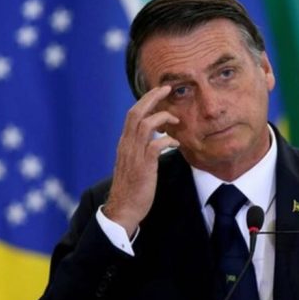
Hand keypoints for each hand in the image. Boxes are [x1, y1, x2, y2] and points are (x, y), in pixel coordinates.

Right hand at [104, 85, 179, 236]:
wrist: (123, 210)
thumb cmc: (131, 188)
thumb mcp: (134, 163)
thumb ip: (141, 149)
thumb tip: (155, 139)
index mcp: (125, 143)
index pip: (132, 114)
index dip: (146, 100)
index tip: (159, 91)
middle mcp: (126, 146)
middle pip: (136, 113)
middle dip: (151, 98)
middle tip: (166, 89)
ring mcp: (134, 156)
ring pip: (144, 125)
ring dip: (162, 118)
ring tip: (176, 119)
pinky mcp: (143, 167)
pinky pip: (155, 146)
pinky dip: (167, 140)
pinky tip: (176, 143)